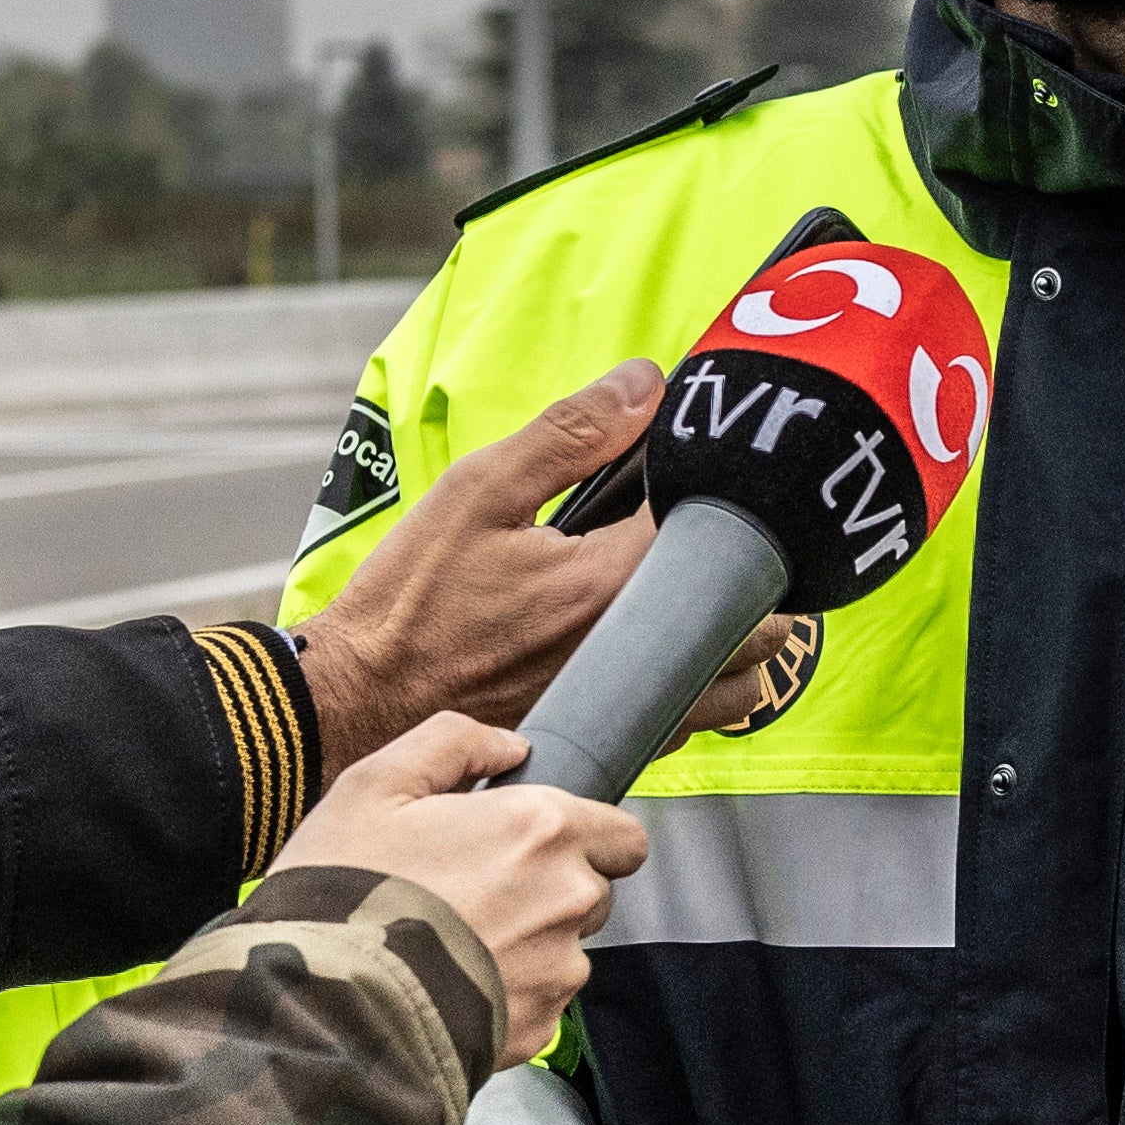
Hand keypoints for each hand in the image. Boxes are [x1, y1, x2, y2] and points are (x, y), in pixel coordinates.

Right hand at [279, 712, 643, 1061]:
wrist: (325, 1005)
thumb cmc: (344, 890)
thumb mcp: (374, 786)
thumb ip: (452, 744)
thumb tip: (510, 747)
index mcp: (542, 828)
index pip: (623, 837)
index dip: (587, 839)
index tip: (538, 847)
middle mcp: (568, 899)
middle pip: (593, 893)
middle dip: (550, 891)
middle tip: (476, 894)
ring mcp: (559, 970)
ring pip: (565, 951)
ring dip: (527, 947)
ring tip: (452, 946)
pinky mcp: (540, 1030)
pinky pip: (539, 1004)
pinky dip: (507, 997)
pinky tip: (451, 987)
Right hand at [289, 365, 815, 752]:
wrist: (362, 699)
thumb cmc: (410, 604)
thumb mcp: (479, 491)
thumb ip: (571, 434)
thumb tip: (647, 384)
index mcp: (613, 583)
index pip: (721, 524)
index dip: (720, 489)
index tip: (698, 472)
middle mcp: (638, 652)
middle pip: (762, 612)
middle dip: (752, 566)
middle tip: (709, 534)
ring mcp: (633, 705)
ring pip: (747, 676)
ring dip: (741, 632)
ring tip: (696, 594)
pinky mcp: (618, 740)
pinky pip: (702, 717)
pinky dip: (703, 682)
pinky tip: (659, 647)